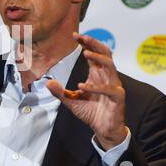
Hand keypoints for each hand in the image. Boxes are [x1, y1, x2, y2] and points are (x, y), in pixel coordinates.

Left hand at [46, 32, 127, 149]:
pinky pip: (109, 88)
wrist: (103, 129)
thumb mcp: (71, 101)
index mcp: (97, 74)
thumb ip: (60, 92)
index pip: (94, 53)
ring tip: (85, 53)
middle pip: (105, 54)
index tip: (75, 35)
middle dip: (94, 43)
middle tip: (82, 37)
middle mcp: (107, 77)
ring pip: (110, 66)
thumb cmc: (91, 112)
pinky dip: (95, 86)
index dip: (86, 43)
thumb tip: (47, 82)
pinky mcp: (118, 97)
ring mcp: (114, 86)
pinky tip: (82, 85)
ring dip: (98, 58)